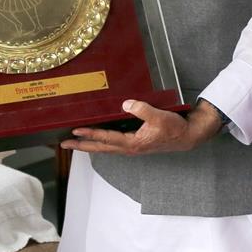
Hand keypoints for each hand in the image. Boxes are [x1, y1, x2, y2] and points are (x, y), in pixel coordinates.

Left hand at [60, 98, 222, 155]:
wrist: (188, 136)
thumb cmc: (174, 128)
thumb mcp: (159, 116)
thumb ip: (142, 109)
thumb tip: (125, 104)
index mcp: (133, 143)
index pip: (106, 138)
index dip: (90, 134)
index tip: (75, 131)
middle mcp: (129, 147)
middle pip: (101, 147)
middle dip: (82, 145)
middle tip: (64, 144)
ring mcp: (131, 146)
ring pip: (105, 146)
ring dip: (89, 144)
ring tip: (74, 141)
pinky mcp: (135, 142)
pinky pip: (113, 143)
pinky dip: (101, 141)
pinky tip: (95, 137)